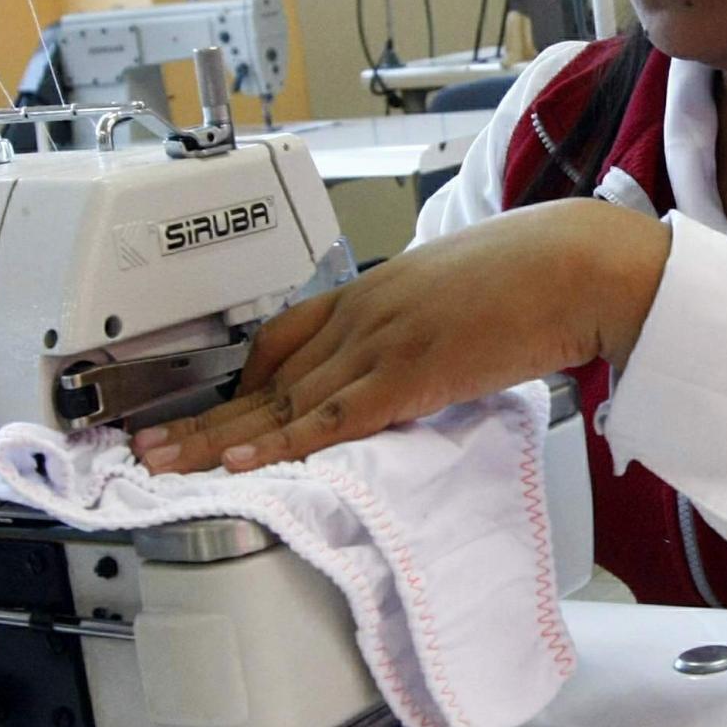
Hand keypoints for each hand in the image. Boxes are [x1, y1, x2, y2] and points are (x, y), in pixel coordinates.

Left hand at [133, 201, 670, 471]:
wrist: (579, 262)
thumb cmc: (537, 274)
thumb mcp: (462, 295)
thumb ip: (425, 327)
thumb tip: (424, 358)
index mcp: (376, 291)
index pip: (285, 336)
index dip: (237, 379)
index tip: (206, 409)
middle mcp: (364, 313)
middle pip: (266, 374)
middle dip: (203, 415)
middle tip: (148, 443)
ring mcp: (382, 343)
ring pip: (282, 399)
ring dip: (218, 438)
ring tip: (165, 464)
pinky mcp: (408, 375)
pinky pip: (331, 417)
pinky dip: (281, 443)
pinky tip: (242, 463)